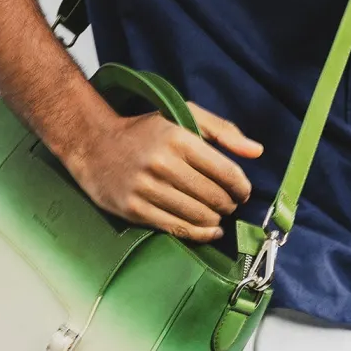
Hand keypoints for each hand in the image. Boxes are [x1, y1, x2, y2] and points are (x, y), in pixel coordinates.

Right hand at [67, 102, 263, 242]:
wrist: (93, 145)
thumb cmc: (145, 130)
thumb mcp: (183, 115)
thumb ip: (222, 130)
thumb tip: (257, 152)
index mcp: (178, 138)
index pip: (226, 172)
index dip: (241, 187)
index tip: (242, 192)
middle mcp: (162, 164)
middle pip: (214, 198)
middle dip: (228, 205)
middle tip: (228, 204)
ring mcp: (146, 189)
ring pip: (198, 216)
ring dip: (215, 221)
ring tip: (216, 216)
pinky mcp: (134, 209)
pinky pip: (177, 229)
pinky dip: (200, 235)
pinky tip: (208, 231)